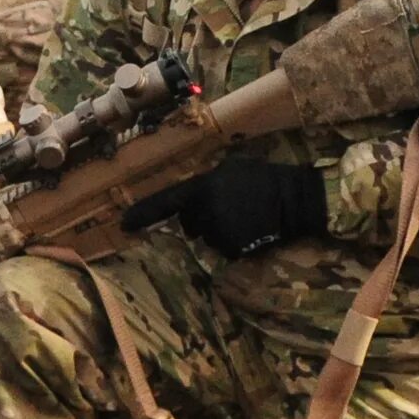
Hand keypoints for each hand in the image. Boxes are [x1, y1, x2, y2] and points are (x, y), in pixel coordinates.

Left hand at [124, 158, 327, 257]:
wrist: (295, 199)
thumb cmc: (264, 178)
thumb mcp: (231, 168)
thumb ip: (207, 182)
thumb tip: (193, 196)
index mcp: (202, 188)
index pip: (166, 203)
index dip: (143, 214)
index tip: (124, 224)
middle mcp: (205, 213)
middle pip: (191, 224)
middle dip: (203, 218)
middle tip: (230, 206)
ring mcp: (219, 234)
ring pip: (209, 237)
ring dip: (221, 229)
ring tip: (245, 215)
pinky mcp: (233, 250)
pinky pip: (225, 248)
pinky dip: (235, 241)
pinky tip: (251, 228)